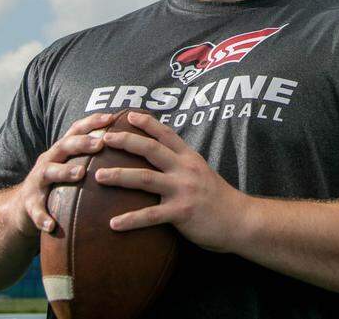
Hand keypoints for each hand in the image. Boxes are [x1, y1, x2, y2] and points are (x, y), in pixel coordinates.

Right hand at [10, 111, 116, 238]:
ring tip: (80, 173)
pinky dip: (43, 217)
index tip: (112, 117)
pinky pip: (35, 211)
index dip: (93, 122)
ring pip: (49, 172)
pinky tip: (52, 225)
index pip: (76, 130)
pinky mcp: (29, 204)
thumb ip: (91, 155)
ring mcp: (37, 182)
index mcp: (61, 150)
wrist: (22, 207)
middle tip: (100, 143)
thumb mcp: (71, 164)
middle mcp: (48, 161)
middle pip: (63, 146)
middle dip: (81, 143)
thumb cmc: (57, 183)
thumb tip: (129, 144)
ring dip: (64, 172)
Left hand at [93, 111, 250, 251]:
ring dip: (119, 176)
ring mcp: (183, 190)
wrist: (241, 220)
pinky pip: (151, 216)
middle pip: (151, 150)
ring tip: (98, 176)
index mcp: (190, 158)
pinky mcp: (181, 212)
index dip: (147, 123)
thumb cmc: (219, 199)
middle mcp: (185, 170)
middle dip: (125, 142)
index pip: (166, 134)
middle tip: (103, 139)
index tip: (129, 115)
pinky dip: (130, 219)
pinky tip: (113, 224)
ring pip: (145, 179)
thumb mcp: (203, 173)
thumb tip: (162, 160)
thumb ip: (182, 165)